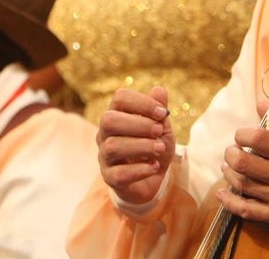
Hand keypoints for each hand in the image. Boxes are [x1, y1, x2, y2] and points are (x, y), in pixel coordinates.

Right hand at [96, 86, 175, 205]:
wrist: (155, 179)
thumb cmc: (155, 147)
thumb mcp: (162, 127)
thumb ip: (160, 110)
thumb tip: (159, 90)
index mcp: (117, 114)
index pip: (120, 98)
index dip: (142, 102)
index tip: (163, 113)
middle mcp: (105, 133)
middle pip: (109, 120)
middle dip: (138, 124)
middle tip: (159, 131)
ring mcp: (105, 156)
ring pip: (113, 146)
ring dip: (141, 146)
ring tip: (160, 149)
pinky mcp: (109, 177)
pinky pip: (119, 173)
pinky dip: (140, 169)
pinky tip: (154, 166)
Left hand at [216, 127, 268, 238]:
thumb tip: (261, 103)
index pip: (260, 139)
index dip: (243, 134)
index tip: (241, 135)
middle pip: (244, 163)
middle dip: (231, 154)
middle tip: (231, 151)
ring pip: (243, 184)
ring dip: (229, 173)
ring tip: (228, 167)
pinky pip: (247, 210)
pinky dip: (230, 202)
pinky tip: (223, 194)